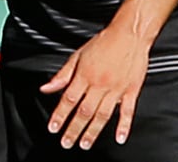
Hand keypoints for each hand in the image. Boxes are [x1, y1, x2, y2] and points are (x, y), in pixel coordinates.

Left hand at [40, 24, 151, 148]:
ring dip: (92, 132)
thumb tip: (46, 88)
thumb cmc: (104, 42)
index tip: (53, 128)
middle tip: (66, 143)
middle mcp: (99, 84)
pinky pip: (127, 111)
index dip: (59, 116)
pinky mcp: (131, 90)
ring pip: (102, 115)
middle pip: (84, 111)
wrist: (129, 34)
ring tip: (85, 144)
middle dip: (73, 129)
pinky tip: (119, 138)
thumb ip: (62, 74)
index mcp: (85, 75)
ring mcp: (116, 89)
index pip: (68, 100)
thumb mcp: (78, 55)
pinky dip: (124, 126)